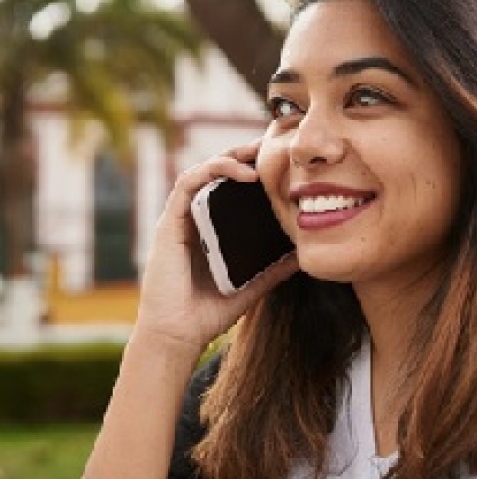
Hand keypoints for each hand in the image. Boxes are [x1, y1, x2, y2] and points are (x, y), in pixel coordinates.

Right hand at [134, 140, 298, 355]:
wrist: (179, 334)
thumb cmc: (210, 312)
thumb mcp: (253, 285)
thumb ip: (274, 270)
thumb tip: (303, 254)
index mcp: (214, 230)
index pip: (233, 190)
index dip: (254, 171)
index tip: (281, 162)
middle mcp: (196, 219)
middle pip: (219, 174)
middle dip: (245, 154)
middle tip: (273, 144)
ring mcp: (182, 218)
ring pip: (204, 171)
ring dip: (232, 156)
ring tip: (260, 152)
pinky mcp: (170, 221)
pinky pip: (188, 183)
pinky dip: (214, 170)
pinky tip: (242, 172)